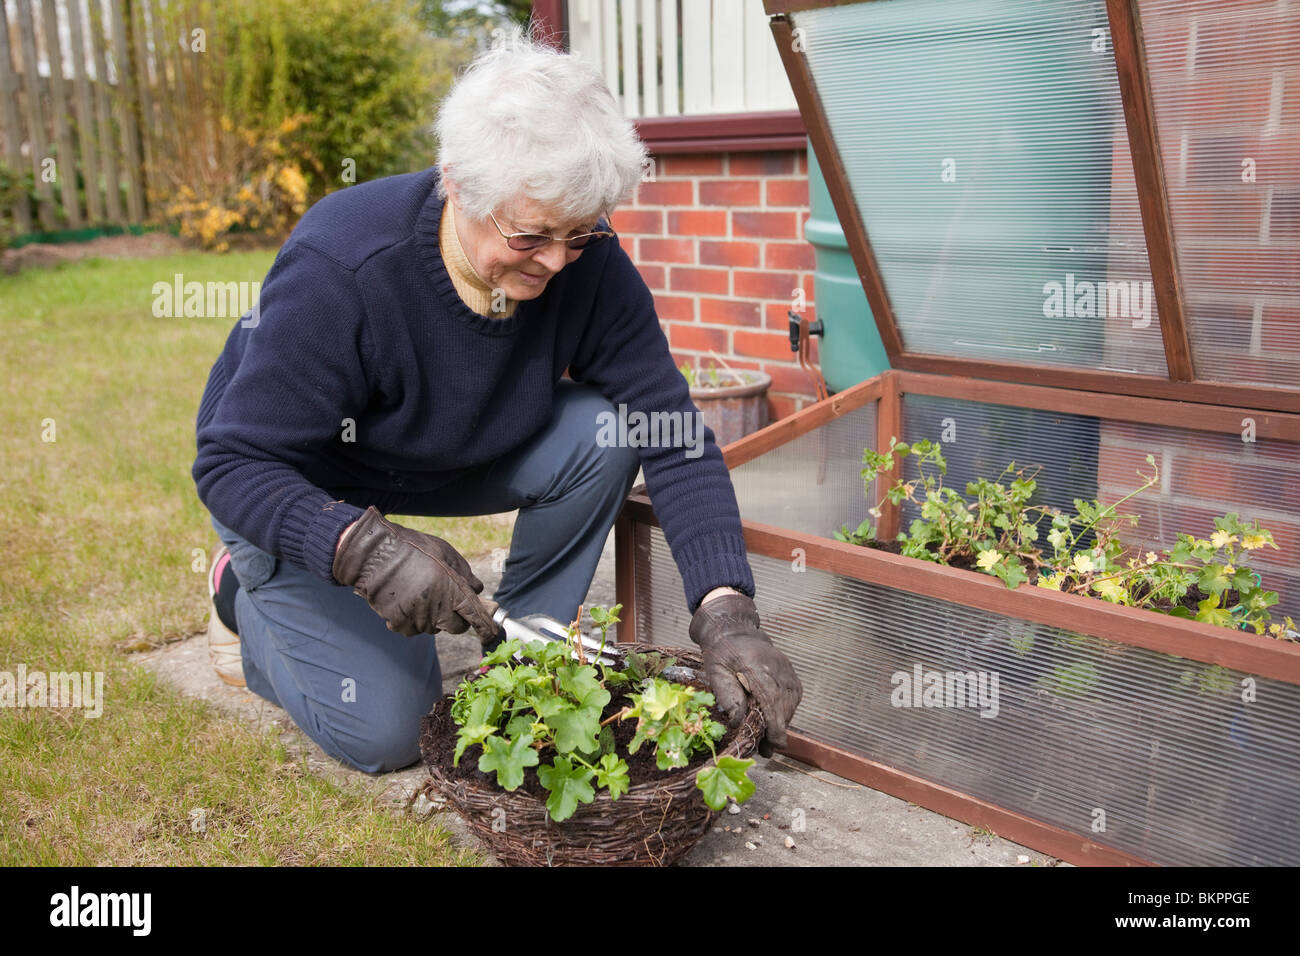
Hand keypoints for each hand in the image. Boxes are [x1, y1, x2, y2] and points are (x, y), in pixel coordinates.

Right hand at [331, 506, 496, 637]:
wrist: (375, 552)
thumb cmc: (414, 548)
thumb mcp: (446, 552)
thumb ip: (465, 574)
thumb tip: (477, 591)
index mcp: (453, 590)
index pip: (475, 616)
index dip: (485, 627)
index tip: (490, 633)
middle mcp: (437, 609)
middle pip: (456, 627)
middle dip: (456, 618)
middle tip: (447, 601)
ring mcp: (417, 618)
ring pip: (433, 628)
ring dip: (432, 617)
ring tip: (420, 593)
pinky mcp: (398, 623)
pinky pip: (412, 628)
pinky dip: (412, 619)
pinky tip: (406, 600)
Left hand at [688, 593, 801, 749]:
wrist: (735, 631)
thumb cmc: (722, 654)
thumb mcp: (715, 673)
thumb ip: (727, 695)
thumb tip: (738, 722)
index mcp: (756, 668)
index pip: (772, 700)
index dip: (775, 725)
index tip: (774, 744)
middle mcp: (777, 669)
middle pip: (784, 706)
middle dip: (777, 731)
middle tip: (766, 749)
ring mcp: (787, 670)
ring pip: (791, 704)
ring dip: (782, 722)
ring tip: (769, 736)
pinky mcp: (791, 673)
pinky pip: (794, 697)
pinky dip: (787, 711)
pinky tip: (776, 719)